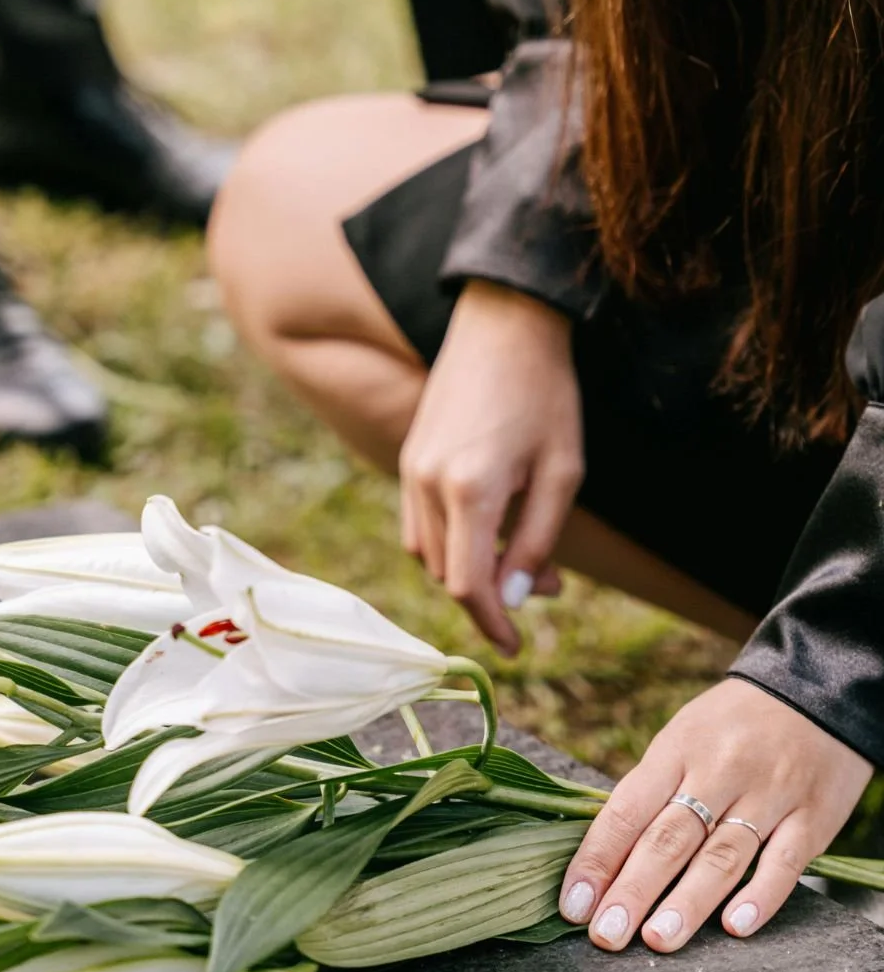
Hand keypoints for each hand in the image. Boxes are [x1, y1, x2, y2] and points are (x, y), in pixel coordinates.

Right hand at [399, 281, 583, 653]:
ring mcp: (411, 468)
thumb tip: (512, 601)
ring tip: (522, 553)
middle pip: (448, 574)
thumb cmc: (546, 394)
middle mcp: (428, 483)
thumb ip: (537, 543)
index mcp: (470, 490)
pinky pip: (419, 523)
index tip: (516, 648)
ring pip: (429, 552)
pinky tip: (489, 526)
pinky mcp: (408, 456)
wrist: (505, 323)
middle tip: (548, 581)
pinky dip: (449, 542)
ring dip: (470, 569)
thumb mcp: (563, 473)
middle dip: (493, 594)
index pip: (468, 586)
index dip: (491, 626)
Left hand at [559, 679, 871, 950]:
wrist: (815, 692)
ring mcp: (769, 794)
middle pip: (669, 838)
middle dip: (633, 890)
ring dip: (688, 901)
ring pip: (723, 854)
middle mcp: (720, 770)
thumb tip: (605, 858)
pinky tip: (735, 926)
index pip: (628, 809)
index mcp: (677, 750)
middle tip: (605, 935)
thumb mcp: (683, 737)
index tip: (573, 904)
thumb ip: (652, 792)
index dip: (598, 858)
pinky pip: (785, 861)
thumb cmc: (733, 725)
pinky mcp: (812, 816)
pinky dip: (760, 896)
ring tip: (658, 939)